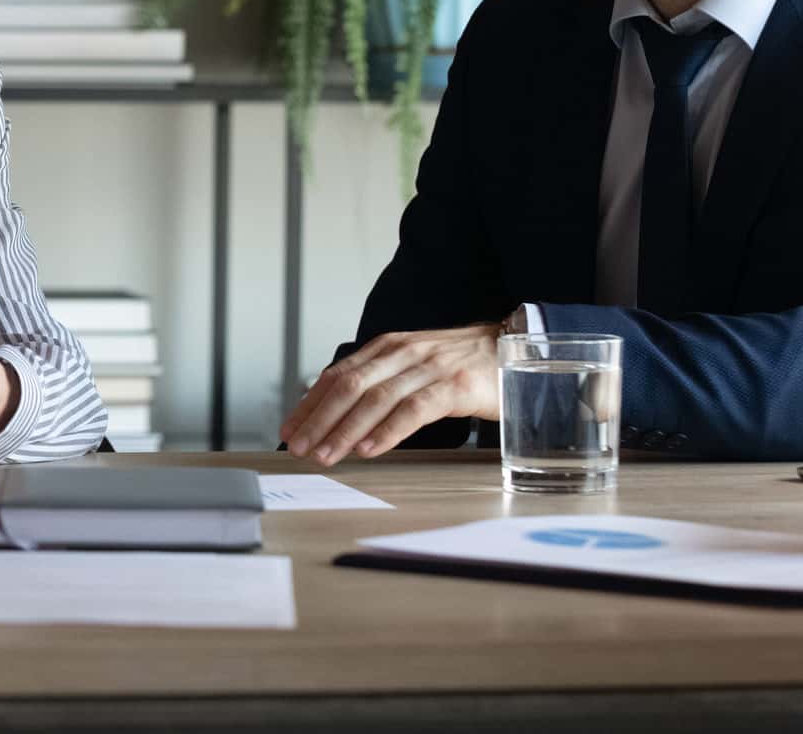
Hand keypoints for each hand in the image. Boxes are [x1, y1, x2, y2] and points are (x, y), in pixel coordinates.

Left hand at [280, 324, 501, 464]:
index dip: (309, 403)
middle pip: (349, 387)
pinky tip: (369, 449)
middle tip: (298, 448)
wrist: (514, 347)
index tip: (289, 429)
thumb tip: (338, 411)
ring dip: (345, 431)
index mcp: (387, 347)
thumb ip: (380, 380)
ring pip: (375, 400)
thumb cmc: (460, 363)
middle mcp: (402, 353)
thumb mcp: (413, 365)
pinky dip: (387, 431)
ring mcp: (428, 367)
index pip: (337, 375)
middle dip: (318, 420)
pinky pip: (413, 410)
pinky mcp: (455, 385)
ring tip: (326, 455)